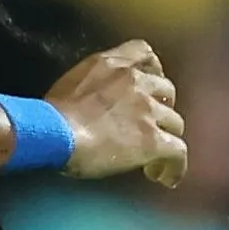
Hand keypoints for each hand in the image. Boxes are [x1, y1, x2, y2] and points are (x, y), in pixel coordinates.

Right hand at [42, 40, 183, 182]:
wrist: (54, 133)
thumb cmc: (50, 114)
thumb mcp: (71, 82)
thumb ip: (93, 83)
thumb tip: (94, 102)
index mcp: (112, 65)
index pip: (144, 52)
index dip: (152, 69)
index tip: (147, 84)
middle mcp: (135, 81)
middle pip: (167, 89)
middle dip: (161, 107)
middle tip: (149, 125)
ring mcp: (148, 110)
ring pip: (175, 122)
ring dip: (166, 137)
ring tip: (154, 158)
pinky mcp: (153, 140)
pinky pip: (178, 152)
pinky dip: (175, 166)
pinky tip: (166, 177)